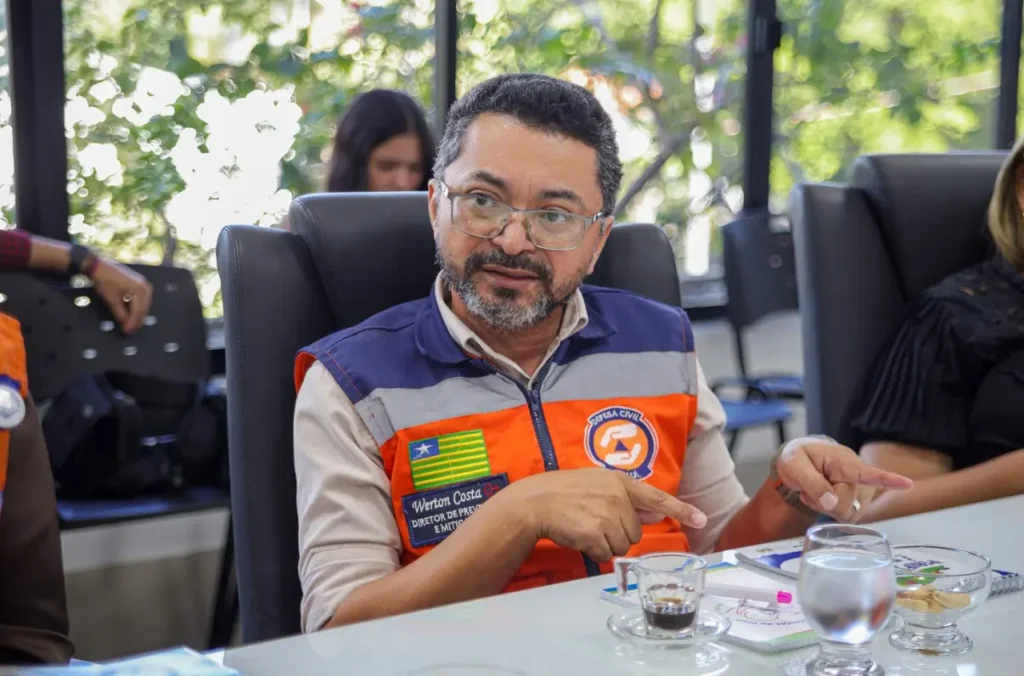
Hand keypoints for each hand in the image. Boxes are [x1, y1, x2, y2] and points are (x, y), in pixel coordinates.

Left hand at [91, 259, 152, 333]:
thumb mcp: (112, 300)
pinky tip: (130, 314)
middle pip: (143, 309)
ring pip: (143, 305)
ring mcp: (144, 284)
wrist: (99, 266)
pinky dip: (136, 307)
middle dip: (136, 320)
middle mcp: (146, 287)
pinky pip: (141, 299)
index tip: (127, 332)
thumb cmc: (105, 281)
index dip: (133, 323)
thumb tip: (125, 325)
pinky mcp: (139, 284)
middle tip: (129, 331)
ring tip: (130, 324)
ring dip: (137, 315)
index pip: (138, 311)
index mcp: (141, 290)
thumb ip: (120, 314)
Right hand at [510, 468, 706, 562]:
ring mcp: (607, 515)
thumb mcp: (596, 483)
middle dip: (617, 532)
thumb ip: (625, 496)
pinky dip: (593, 552)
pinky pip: (605, 554)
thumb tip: (654, 510)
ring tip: (584, 528)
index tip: (702, 519)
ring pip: (622, 545)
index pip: (657, 496)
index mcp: (619, 482)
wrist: (535, 501)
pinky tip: (578, 537)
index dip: (681, 509)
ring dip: (605, 544)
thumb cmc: (563, 492)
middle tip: (593, 522)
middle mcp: (617, 497)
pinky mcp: (596, 533)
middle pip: (635, 531)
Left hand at [775, 438, 911, 520]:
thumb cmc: (798, 457)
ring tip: (816, 491)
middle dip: (825, 502)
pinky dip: (831, 512)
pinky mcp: (858, 502)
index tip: (907, 484)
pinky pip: (847, 518)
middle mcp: (858, 477)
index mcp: (843, 462)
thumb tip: (831, 503)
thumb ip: (811, 482)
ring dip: (827, 507)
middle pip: (848, 504)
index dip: (887, 479)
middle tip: (808, 489)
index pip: (867, 473)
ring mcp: (860, 491)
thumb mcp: (795, 465)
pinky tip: (823, 499)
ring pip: (849, 514)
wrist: (799, 459)